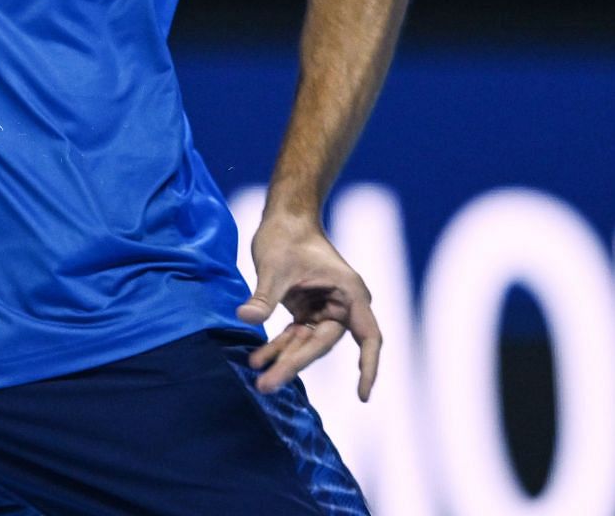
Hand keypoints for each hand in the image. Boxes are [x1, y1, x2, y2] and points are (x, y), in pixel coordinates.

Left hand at [236, 214, 381, 400]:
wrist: (283, 219)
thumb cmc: (286, 236)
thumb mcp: (273, 266)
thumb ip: (264, 296)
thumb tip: (246, 318)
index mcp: (349, 293)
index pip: (368, 337)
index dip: (368, 367)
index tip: (362, 395)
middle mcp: (343, 306)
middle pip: (322, 344)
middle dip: (295, 365)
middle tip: (267, 385)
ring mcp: (325, 310)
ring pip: (306, 345)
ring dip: (283, 360)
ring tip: (259, 381)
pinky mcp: (308, 312)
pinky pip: (295, 336)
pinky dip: (277, 347)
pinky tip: (257, 361)